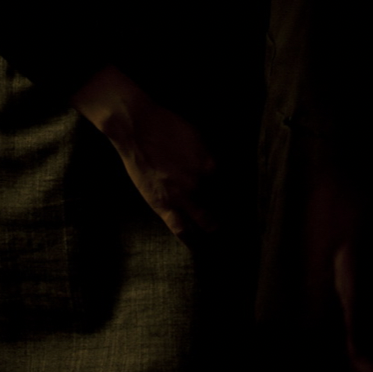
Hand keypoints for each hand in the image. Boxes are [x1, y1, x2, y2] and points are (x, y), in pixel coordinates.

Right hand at [71, 66, 217, 243]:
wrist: (137, 128)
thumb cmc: (165, 125)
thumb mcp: (195, 136)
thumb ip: (207, 155)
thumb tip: (214, 167)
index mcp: (211, 163)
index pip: (228, 183)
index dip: (231, 190)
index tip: (235, 196)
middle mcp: (200, 182)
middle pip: (220, 202)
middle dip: (226, 209)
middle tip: (233, 218)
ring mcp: (182, 196)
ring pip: (205, 219)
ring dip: (212, 226)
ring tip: (216, 231)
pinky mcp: (163, 204)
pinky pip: (180, 228)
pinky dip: (189, 239)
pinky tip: (195, 246)